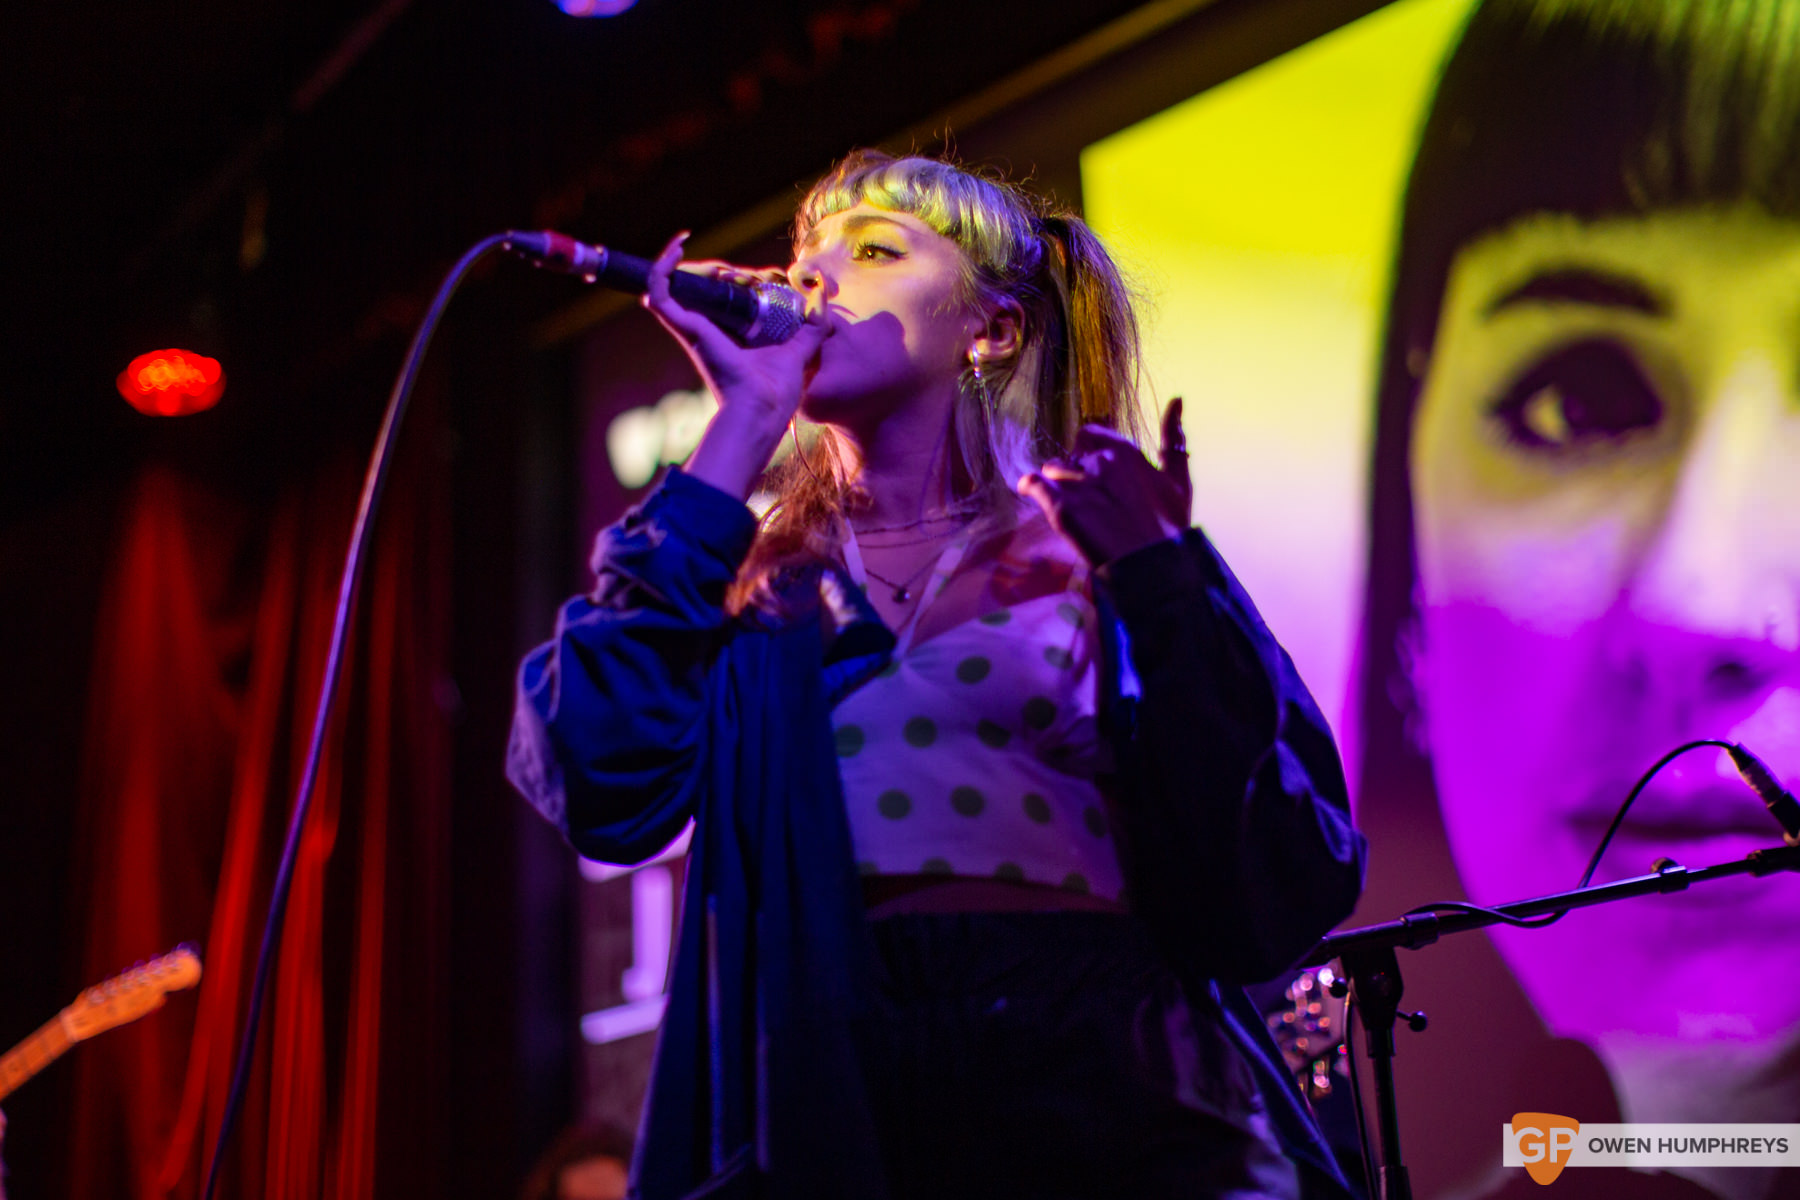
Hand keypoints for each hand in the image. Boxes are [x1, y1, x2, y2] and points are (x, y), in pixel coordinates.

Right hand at [641, 232, 828, 428]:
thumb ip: (812, 327)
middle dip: (713, 269)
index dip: (735, 278)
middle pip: (696, 286)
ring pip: (672, 283)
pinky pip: (661, 292)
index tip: (763, 272)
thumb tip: (821, 298)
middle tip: (738, 270)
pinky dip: (661, 269)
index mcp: (727, 336)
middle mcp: (705, 330)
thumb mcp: (800, 351)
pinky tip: (675, 248)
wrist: (762, 410)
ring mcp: (692, 328)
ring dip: (680, 261)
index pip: (718, 297)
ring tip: (692, 246)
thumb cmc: (775, 391)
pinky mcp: (687, 329)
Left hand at [1017, 397, 1191, 566]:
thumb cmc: (1170, 527)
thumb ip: (1174, 439)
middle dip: (1074, 473)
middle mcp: (1100, 461)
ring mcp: (1078, 483)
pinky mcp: (1060, 507)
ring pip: (1051, 469)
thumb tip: (1177, 399)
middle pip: (1070, 456)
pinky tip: (1033, 494)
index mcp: (1126, 451)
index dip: (1090, 455)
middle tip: (1089, 501)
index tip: (1099, 478)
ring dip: (1056, 485)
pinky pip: (1032, 483)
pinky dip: (1030, 488)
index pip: (1090, 435)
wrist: (1154, 568)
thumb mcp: (1179, 479)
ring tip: (1071, 508)